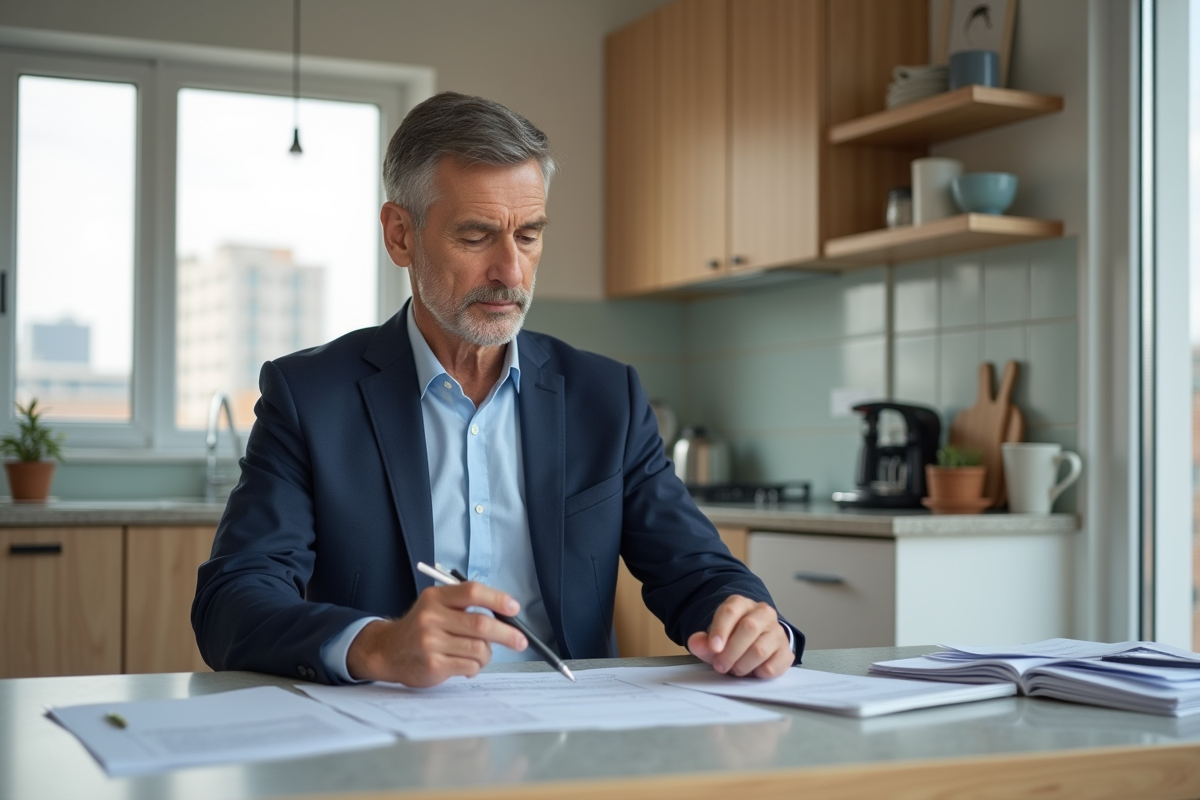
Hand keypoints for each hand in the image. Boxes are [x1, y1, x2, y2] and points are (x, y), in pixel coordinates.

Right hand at [346, 582, 527, 686]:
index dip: (497, 599)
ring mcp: (431, 642)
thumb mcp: (436, 606)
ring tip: (481, 655)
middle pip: (481, 623)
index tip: (514, 608)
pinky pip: (469, 666)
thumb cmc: (421, 628)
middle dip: (507, 634)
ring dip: (488, 655)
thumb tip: (505, 616)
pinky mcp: (433, 665)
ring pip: (479, 649)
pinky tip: (466, 664)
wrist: (388, 651)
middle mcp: (431, 617)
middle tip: (520, 641)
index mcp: (436, 597)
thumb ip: (465, 607)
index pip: (472, 591)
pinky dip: (475, 666)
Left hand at [686, 595, 792, 678]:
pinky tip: (752, 671)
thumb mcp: (714, 639)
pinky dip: (758, 673)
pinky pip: (773, 666)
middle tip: (720, 666)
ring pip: (760, 649)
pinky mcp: (786, 652)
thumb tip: (695, 643)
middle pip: (748, 628)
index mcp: (742, 604)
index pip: (730, 611)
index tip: (713, 648)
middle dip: (730, 651)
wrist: (756, 642)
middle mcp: (763, 613)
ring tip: (735, 669)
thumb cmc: (732, 639)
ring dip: (743, 665)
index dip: (720, 630)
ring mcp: (777, 632)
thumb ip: (703, 642)